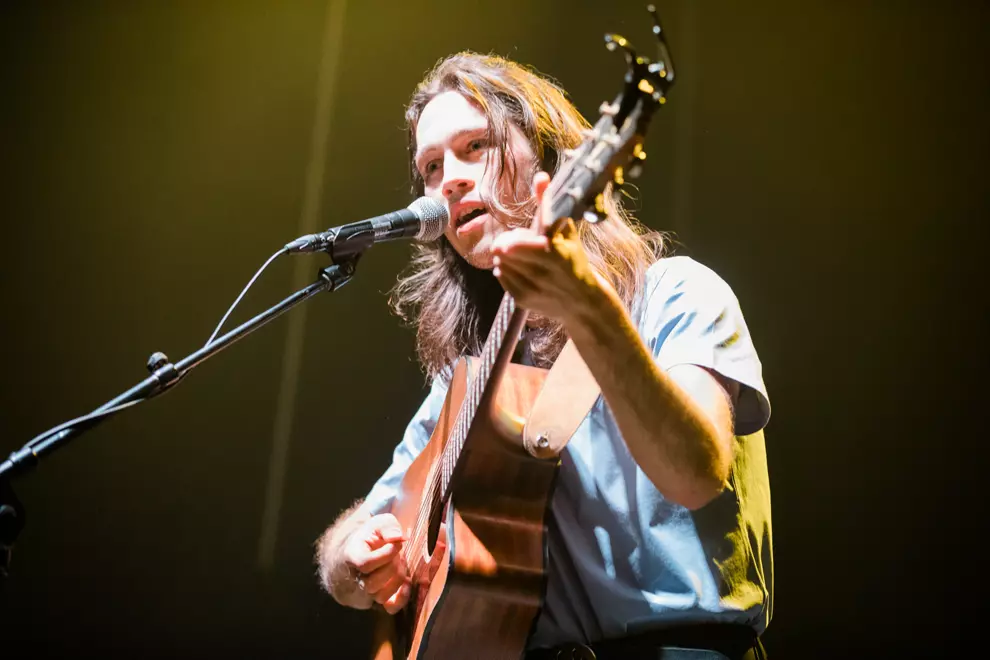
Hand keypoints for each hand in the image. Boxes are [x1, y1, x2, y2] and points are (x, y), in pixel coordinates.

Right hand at [341, 513, 409, 613]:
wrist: (363, 553)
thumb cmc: (370, 538)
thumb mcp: (378, 523)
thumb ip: (388, 526)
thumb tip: (398, 537)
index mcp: (352, 557)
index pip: (365, 564)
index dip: (386, 554)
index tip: (397, 544)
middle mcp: (356, 578)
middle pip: (373, 583)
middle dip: (392, 568)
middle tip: (399, 555)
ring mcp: (366, 592)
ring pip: (380, 597)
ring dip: (397, 580)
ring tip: (400, 565)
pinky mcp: (380, 601)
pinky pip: (390, 608)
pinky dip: (402, 598)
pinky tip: (407, 582)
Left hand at [492, 172, 605, 324]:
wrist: (582, 303)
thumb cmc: (574, 261)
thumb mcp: (567, 232)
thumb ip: (550, 204)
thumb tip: (541, 176)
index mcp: (554, 250)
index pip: (522, 238)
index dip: (515, 235)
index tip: (514, 237)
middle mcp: (542, 269)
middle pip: (505, 247)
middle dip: (509, 241)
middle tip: (521, 243)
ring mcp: (532, 286)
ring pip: (501, 261)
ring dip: (506, 256)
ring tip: (521, 257)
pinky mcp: (523, 299)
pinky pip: (500, 275)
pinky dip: (505, 270)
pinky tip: (520, 269)